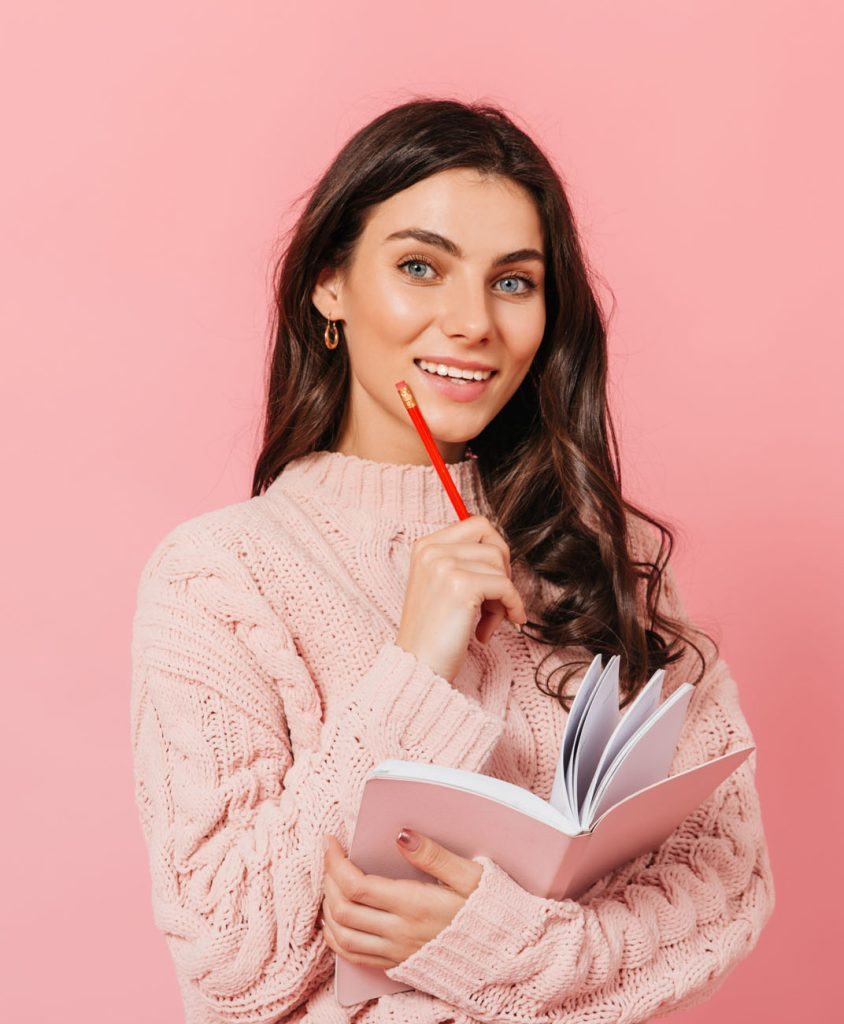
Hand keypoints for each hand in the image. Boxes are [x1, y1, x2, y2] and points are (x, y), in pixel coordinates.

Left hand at [318, 829, 483, 968]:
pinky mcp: (397, 963)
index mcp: (414, 905)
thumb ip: (433, 854)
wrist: (502, 951)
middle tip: (329, 858)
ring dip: (328, 908)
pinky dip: (335, 938)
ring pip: (343, 935)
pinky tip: (334, 921)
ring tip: (330, 883)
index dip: (335, 862)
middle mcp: (399, 931)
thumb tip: (402, 834)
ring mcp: (396, 951)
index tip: (329, 843)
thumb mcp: (469, 875)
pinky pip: (354, 957)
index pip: (357, 885)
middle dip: (328, 880)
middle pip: (343, 909)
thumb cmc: (486, 909)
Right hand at [395, 514, 527, 682]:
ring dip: (502, 596)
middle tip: (493, 600)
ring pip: (500, 565)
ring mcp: (445, 565)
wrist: (416, 666)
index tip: (492, 579)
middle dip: (502, 571)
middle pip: (493, 542)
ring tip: (485, 621)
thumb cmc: (433, 632)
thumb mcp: (440, 585)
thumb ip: (463, 563)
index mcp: (425, 546)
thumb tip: (503, 553)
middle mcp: (432, 550)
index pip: (477, 524)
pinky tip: (490, 630)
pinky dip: (510, 607)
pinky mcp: (462, 586)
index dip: (494, 551)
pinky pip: (505, 586)